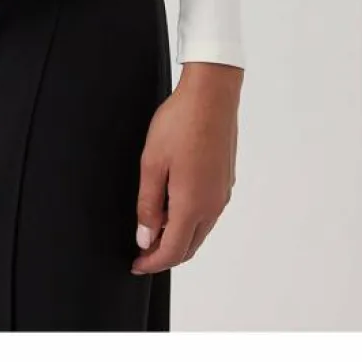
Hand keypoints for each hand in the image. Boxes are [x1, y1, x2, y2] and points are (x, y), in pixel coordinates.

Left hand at [131, 61, 241, 273]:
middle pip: (188, 247)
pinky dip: (190, 222)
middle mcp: (212, 206)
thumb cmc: (180, 124)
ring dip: (178, 238)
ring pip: (200, 231)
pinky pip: (208, 214)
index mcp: (192, 205)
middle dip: (164, 255)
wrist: (211, 96)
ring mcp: (222, 194)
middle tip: (141, 252)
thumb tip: (145, 237)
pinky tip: (174, 207)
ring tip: (154, 230)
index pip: (172, 252)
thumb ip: (148, 205)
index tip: (136, 265)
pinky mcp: (225, 181)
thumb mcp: (152, 163)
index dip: (151, 263)